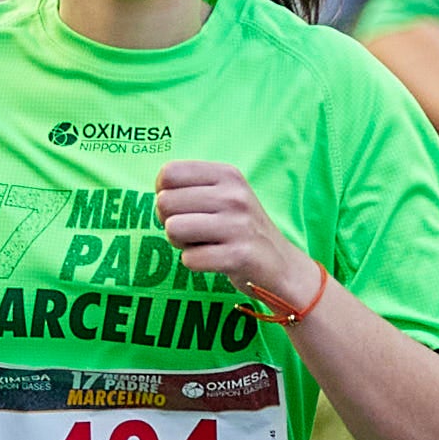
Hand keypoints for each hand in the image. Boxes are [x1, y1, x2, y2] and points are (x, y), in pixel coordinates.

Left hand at [154, 160, 307, 304]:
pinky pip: (189, 259)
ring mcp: (238, 225)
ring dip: (180, 243)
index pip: (169, 173)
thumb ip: (191, 187)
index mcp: (227, 174)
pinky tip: (214, 260)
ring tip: (202, 244)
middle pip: (165, 202)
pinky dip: (195, 263)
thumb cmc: (240, 229)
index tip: (181, 207)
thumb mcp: (224, 195)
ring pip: (173, 229)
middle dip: (170, 221)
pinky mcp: (239, 255)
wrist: (281, 265)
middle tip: (193, 231)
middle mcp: (234, 196)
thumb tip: (157, 195)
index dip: (164, 194)